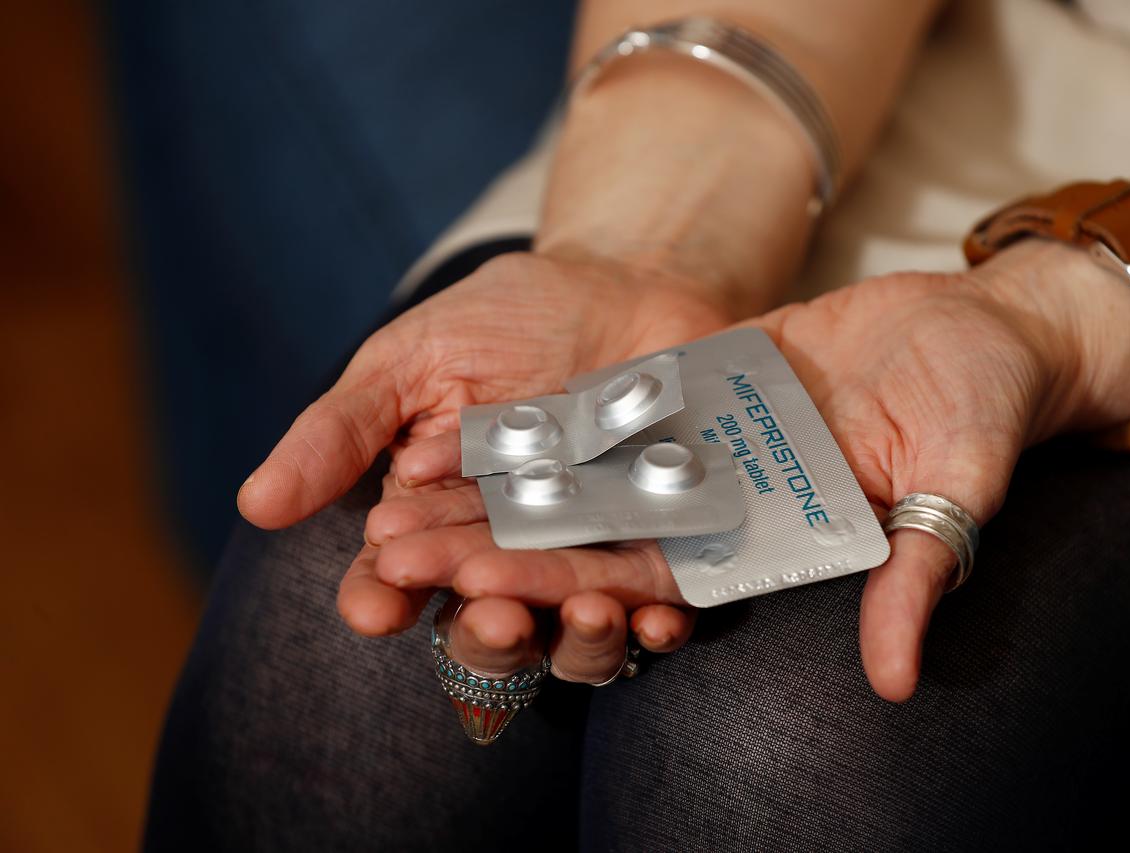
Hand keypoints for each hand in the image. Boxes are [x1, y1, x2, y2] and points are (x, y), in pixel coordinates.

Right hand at [236, 251, 731, 668]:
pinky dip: (662, 624)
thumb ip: (343, 431)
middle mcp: (509, 550)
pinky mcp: (664, 542)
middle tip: (489, 613)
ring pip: (576, 629)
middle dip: (485, 629)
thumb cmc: (500, 319)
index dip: (384, 597)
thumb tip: (257, 503)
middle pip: (490, 619)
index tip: (375, 607)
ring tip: (583, 615)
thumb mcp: (410, 361)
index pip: (398, 576)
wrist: (619, 280)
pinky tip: (659, 624)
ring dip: (576, 640)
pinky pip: (664, 602)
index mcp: (435, 518)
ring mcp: (588, 552)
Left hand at [364, 239, 1129, 698]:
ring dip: (493, 487)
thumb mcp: (960, 488)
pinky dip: (542, 415)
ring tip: (398, 490)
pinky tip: (464, 419)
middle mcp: (719, 506)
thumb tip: (895, 683)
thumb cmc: (983, 411)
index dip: (560, 592)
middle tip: (390, 553)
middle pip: (589, 535)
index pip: (647, 583)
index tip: (472, 599)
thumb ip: (916, 574)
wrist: (980, 330)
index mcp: (763, 547)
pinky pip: (609, 405)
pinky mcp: (697, 387)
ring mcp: (701, 445)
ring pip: (580, 473)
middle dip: (493, 547)